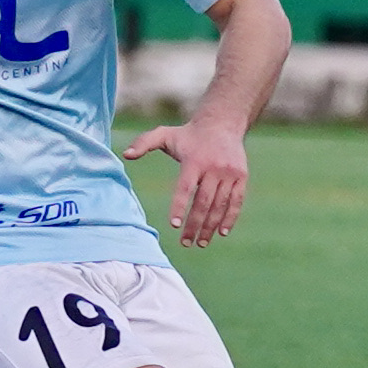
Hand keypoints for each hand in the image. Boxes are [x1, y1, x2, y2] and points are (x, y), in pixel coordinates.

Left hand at [122, 115, 250, 245]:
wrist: (222, 123)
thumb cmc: (188, 134)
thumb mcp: (164, 134)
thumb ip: (144, 143)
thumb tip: (125, 155)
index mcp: (194, 161)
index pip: (186, 188)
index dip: (180, 207)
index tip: (174, 225)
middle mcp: (214, 168)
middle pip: (203, 202)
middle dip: (194, 225)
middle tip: (186, 243)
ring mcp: (230, 173)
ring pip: (220, 205)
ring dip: (211, 226)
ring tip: (201, 242)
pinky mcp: (241, 177)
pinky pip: (236, 201)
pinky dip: (230, 218)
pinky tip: (221, 232)